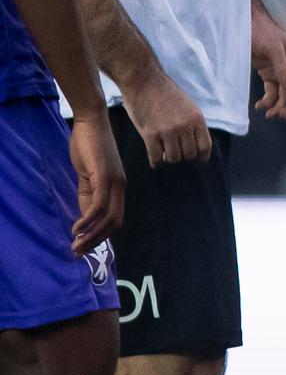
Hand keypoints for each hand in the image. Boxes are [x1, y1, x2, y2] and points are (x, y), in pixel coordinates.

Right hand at [67, 109, 124, 254]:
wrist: (91, 123)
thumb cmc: (89, 147)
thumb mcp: (88, 176)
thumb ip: (88, 195)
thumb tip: (85, 219)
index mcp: (118, 187)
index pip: (115, 219)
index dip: (102, 236)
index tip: (85, 248)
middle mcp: (120, 186)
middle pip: (114, 222)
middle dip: (97, 241)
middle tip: (78, 252)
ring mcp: (114, 181)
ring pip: (108, 216)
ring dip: (91, 235)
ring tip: (75, 244)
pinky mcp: (104, 176)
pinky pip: (99, 204)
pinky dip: (88, 219)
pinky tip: (76, 227)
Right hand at [119, 69, 210, 165]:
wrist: (144, 80)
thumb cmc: (165, 92)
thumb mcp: (188, 105)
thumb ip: (193, 123)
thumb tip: (195, 142)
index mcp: (196, 118)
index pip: (205, 146)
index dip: (202, 157)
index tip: (198, 162)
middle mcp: (185, 126)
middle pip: (189, 154)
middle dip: (184, 157)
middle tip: (176, 154)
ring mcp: (167, 131)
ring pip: (174, 158)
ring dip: (169, 159)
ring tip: (165, 155)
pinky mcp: (150, 134)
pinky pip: (156, 158)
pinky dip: (156, 162)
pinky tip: (155, 160)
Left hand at [252, 6, 285, 120]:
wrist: (245, 24)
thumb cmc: (262, 32)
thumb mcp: (273, 48)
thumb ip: (282, 67)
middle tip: (280, 115)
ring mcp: (278, 70)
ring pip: (283, 93)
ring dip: (278, 104)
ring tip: (269, 115)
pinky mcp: (266, 72)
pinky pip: (270, 90)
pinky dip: (267, 100)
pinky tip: (260, 106)